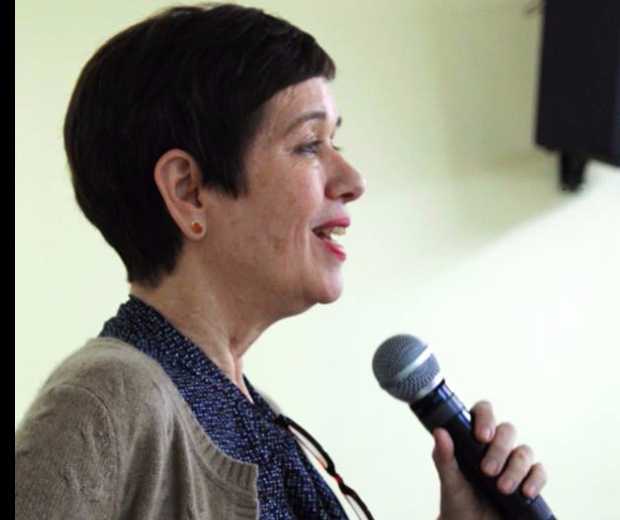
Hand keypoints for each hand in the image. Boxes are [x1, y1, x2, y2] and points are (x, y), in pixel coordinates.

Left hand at [431, 400, 547, 519]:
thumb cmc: (457, 500)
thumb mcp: (449, 481)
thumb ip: (443, 457)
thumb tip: (439, 432)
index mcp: (473, 437)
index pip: (483, 412)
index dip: (486, 417)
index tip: (482, 436)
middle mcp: (495, 446)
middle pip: (507, 430)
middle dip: (500, 449)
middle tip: (487, 471)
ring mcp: (513, 462)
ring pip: (525, 451)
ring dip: (515, 468)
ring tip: (502, 488)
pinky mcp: (528, 480)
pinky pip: (539, 471)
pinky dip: (535, 480)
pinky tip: (526, 492)